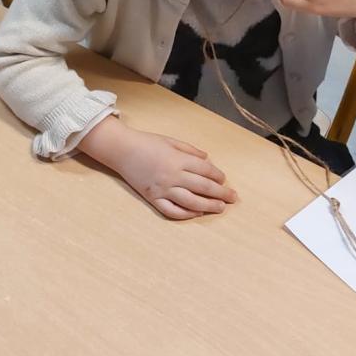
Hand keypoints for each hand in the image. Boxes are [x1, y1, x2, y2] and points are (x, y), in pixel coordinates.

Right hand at [79, 117, 237, 220]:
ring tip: (220, 207)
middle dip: (221, 193)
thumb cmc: (146, 142)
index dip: (218, 175)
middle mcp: (173, 175)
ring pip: (191, 202)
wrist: (122, 150)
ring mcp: (163, 189)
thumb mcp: (171, 140)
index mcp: (178, 159)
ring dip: (209, 206)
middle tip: (233, 198)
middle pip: (203, 187)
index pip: (205, 170)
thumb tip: (208, 159)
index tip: (224, 179)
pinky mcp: (153, 198)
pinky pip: (172, 210)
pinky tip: (196, 214)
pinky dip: (185, 214)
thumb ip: (190, 150)